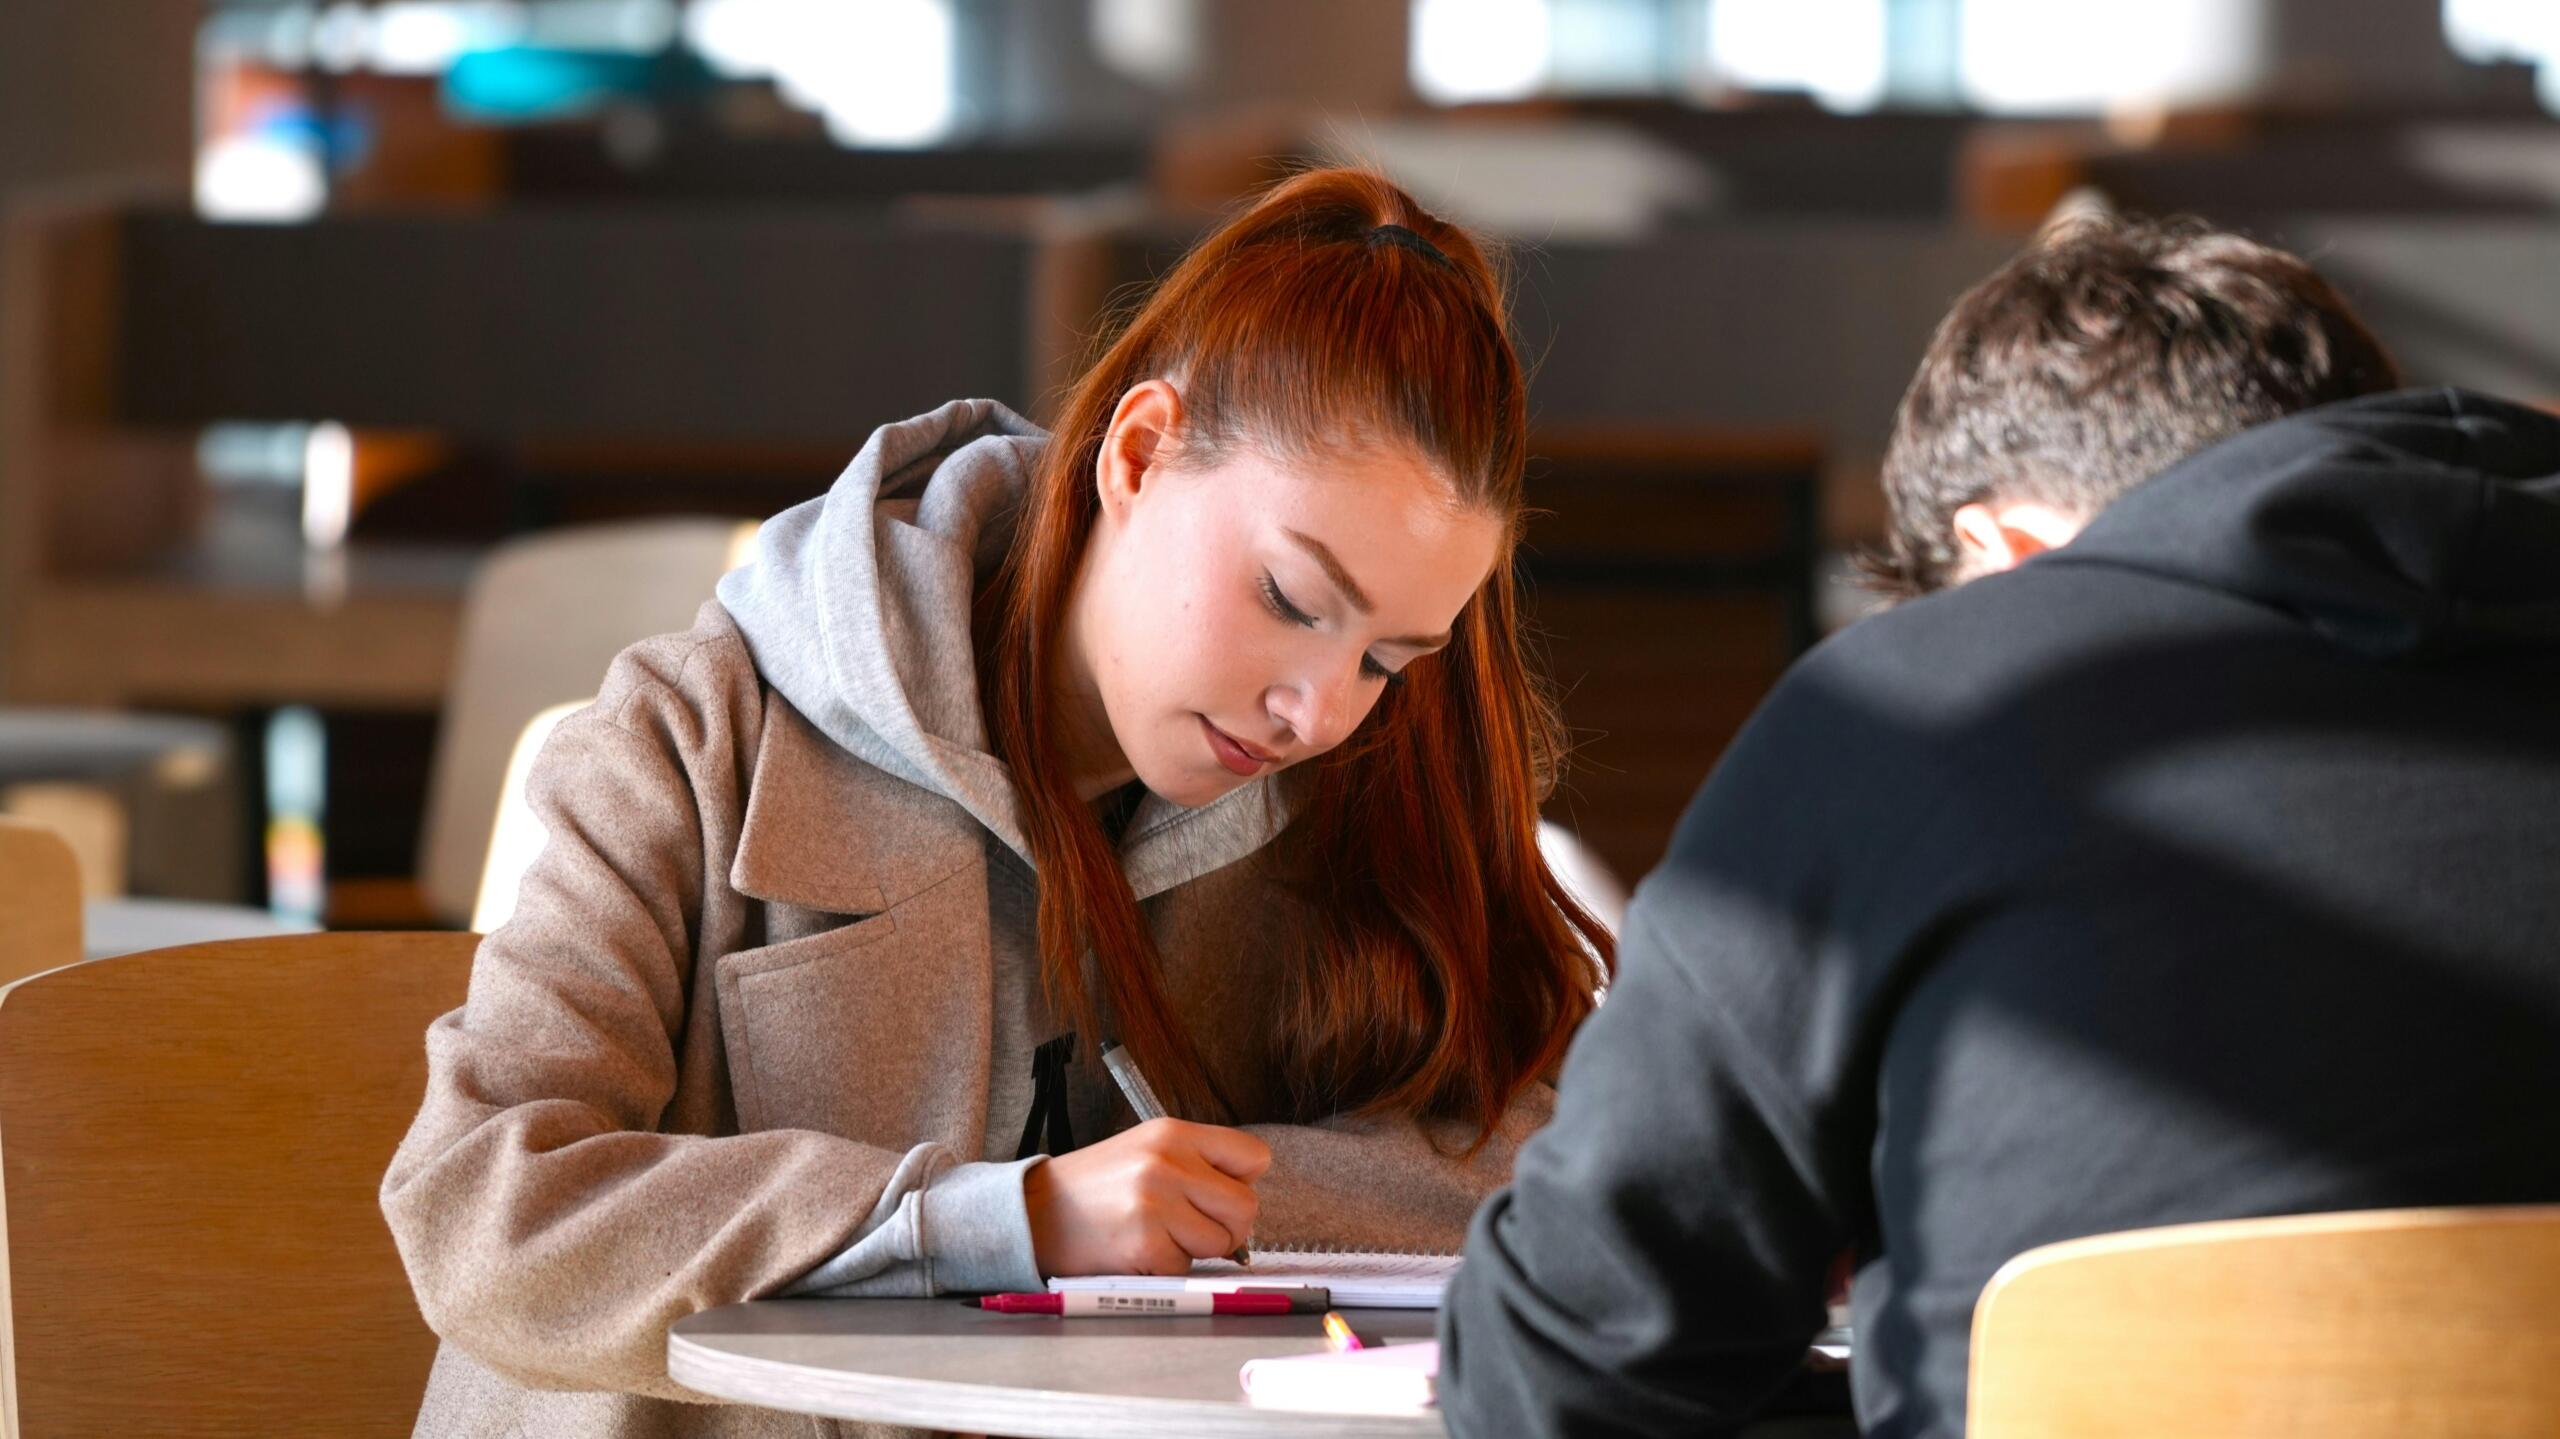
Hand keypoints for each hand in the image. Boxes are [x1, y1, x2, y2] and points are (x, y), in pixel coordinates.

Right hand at [1024, 1118, 1270, 1276]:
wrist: (1033, 1212)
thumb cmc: (1095, 1187)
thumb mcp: (1145, 1152)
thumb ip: (1196, 1166)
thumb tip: (1245, 1203)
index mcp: (1174, 1133)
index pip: (1254, 1157)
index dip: (1243, 1182)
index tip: (1217, 1195)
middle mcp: (1168, 1162)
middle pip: (1246, 1206)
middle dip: (1227, 1228)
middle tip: (1192, 1229)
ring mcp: (1156, 1202)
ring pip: (1220, 1243)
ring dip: (1194, 1250)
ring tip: (1157, 1236)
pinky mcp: (1144, 1243)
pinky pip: (1185, 1268)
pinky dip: (1165, 1269)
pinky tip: (1136, 1251)